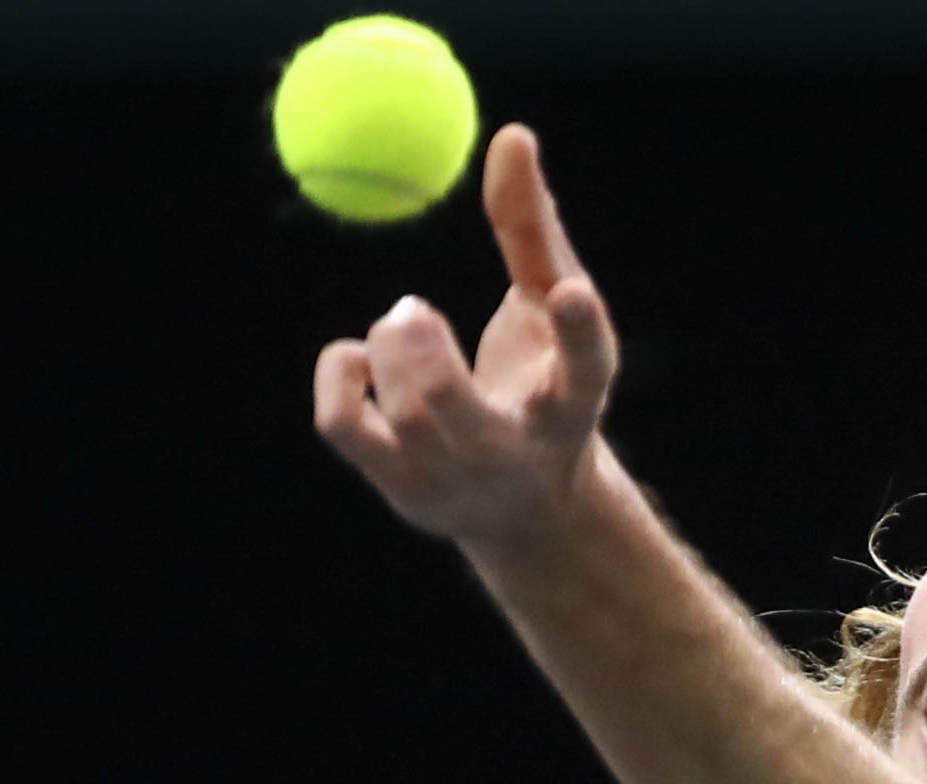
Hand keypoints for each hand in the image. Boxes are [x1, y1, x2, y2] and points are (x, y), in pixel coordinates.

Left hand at [312, 123, 620, 551]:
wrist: (526, 506)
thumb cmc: (541, 383)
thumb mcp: (550, 308)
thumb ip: (532, 228)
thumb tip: (511, 134)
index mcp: (573, 404)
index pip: (586, 370)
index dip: (580, 335)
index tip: (572, 293)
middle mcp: (517, 453)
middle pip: (461, 418)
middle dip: (427, 361)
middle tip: (412, 307)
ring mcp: (454, 482)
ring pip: (401, 416)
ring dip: (388, 350)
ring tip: (403, 326)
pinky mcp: (400, 489)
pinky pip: (341, 422)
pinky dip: (341, 370)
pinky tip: (363, 359)